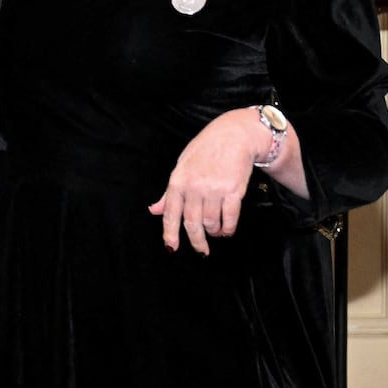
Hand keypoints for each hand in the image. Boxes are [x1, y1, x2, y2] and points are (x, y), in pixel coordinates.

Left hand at [148, 109, 263, 253]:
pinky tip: (227, 229)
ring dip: (214, 233)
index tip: (171, 248)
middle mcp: (194, 187)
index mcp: (177, 181)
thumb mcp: (182, 167)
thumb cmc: (206, 150)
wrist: (234, 135)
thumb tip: (153, 210)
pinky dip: (228, 228)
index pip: (170, 213)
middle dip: (196, 241)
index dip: (170, 234)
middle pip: (192, 223)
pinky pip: (230, 218)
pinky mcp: (234, 191)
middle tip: (202, 251)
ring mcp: (214, 189)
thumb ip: (169, 193)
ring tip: (216, 232)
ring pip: (211, 223)